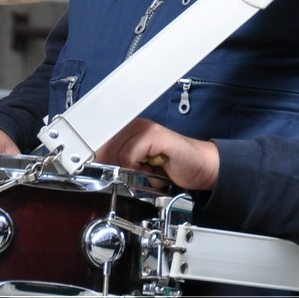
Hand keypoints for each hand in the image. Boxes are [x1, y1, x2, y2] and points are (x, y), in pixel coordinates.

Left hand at [96, 117, 219, 190]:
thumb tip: (98, 169)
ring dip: (128, 168)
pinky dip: (137, 167)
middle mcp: (135, 125)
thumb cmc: (172, 168)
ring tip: (146, 169)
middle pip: (104, 148)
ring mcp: (145, 128)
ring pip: (116, 152)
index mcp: (129, 130)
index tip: (105, 171)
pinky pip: (129, 155)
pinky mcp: (154, 135)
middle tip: (136, 172)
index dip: (100, 160)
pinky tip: (151, 168)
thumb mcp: (139, 168)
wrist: (200, 167)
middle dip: (114, 167)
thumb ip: (120, 164)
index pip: (99, 144)